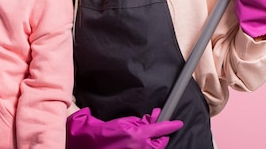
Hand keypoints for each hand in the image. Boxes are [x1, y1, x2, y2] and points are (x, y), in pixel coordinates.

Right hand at [66, 107, 182, 148]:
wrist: (87, 147)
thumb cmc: (101, 133)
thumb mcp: (120, 123)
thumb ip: (137, 122)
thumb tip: (149, 120)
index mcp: (137, 135)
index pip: (160, 129)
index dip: (170, 125)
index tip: (178, 123)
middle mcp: (140, 148)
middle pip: (161, 142)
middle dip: (160, 135)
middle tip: (155, 127)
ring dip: (153, 143)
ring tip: (143, 137)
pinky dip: (145, 147)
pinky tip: (138, 143)